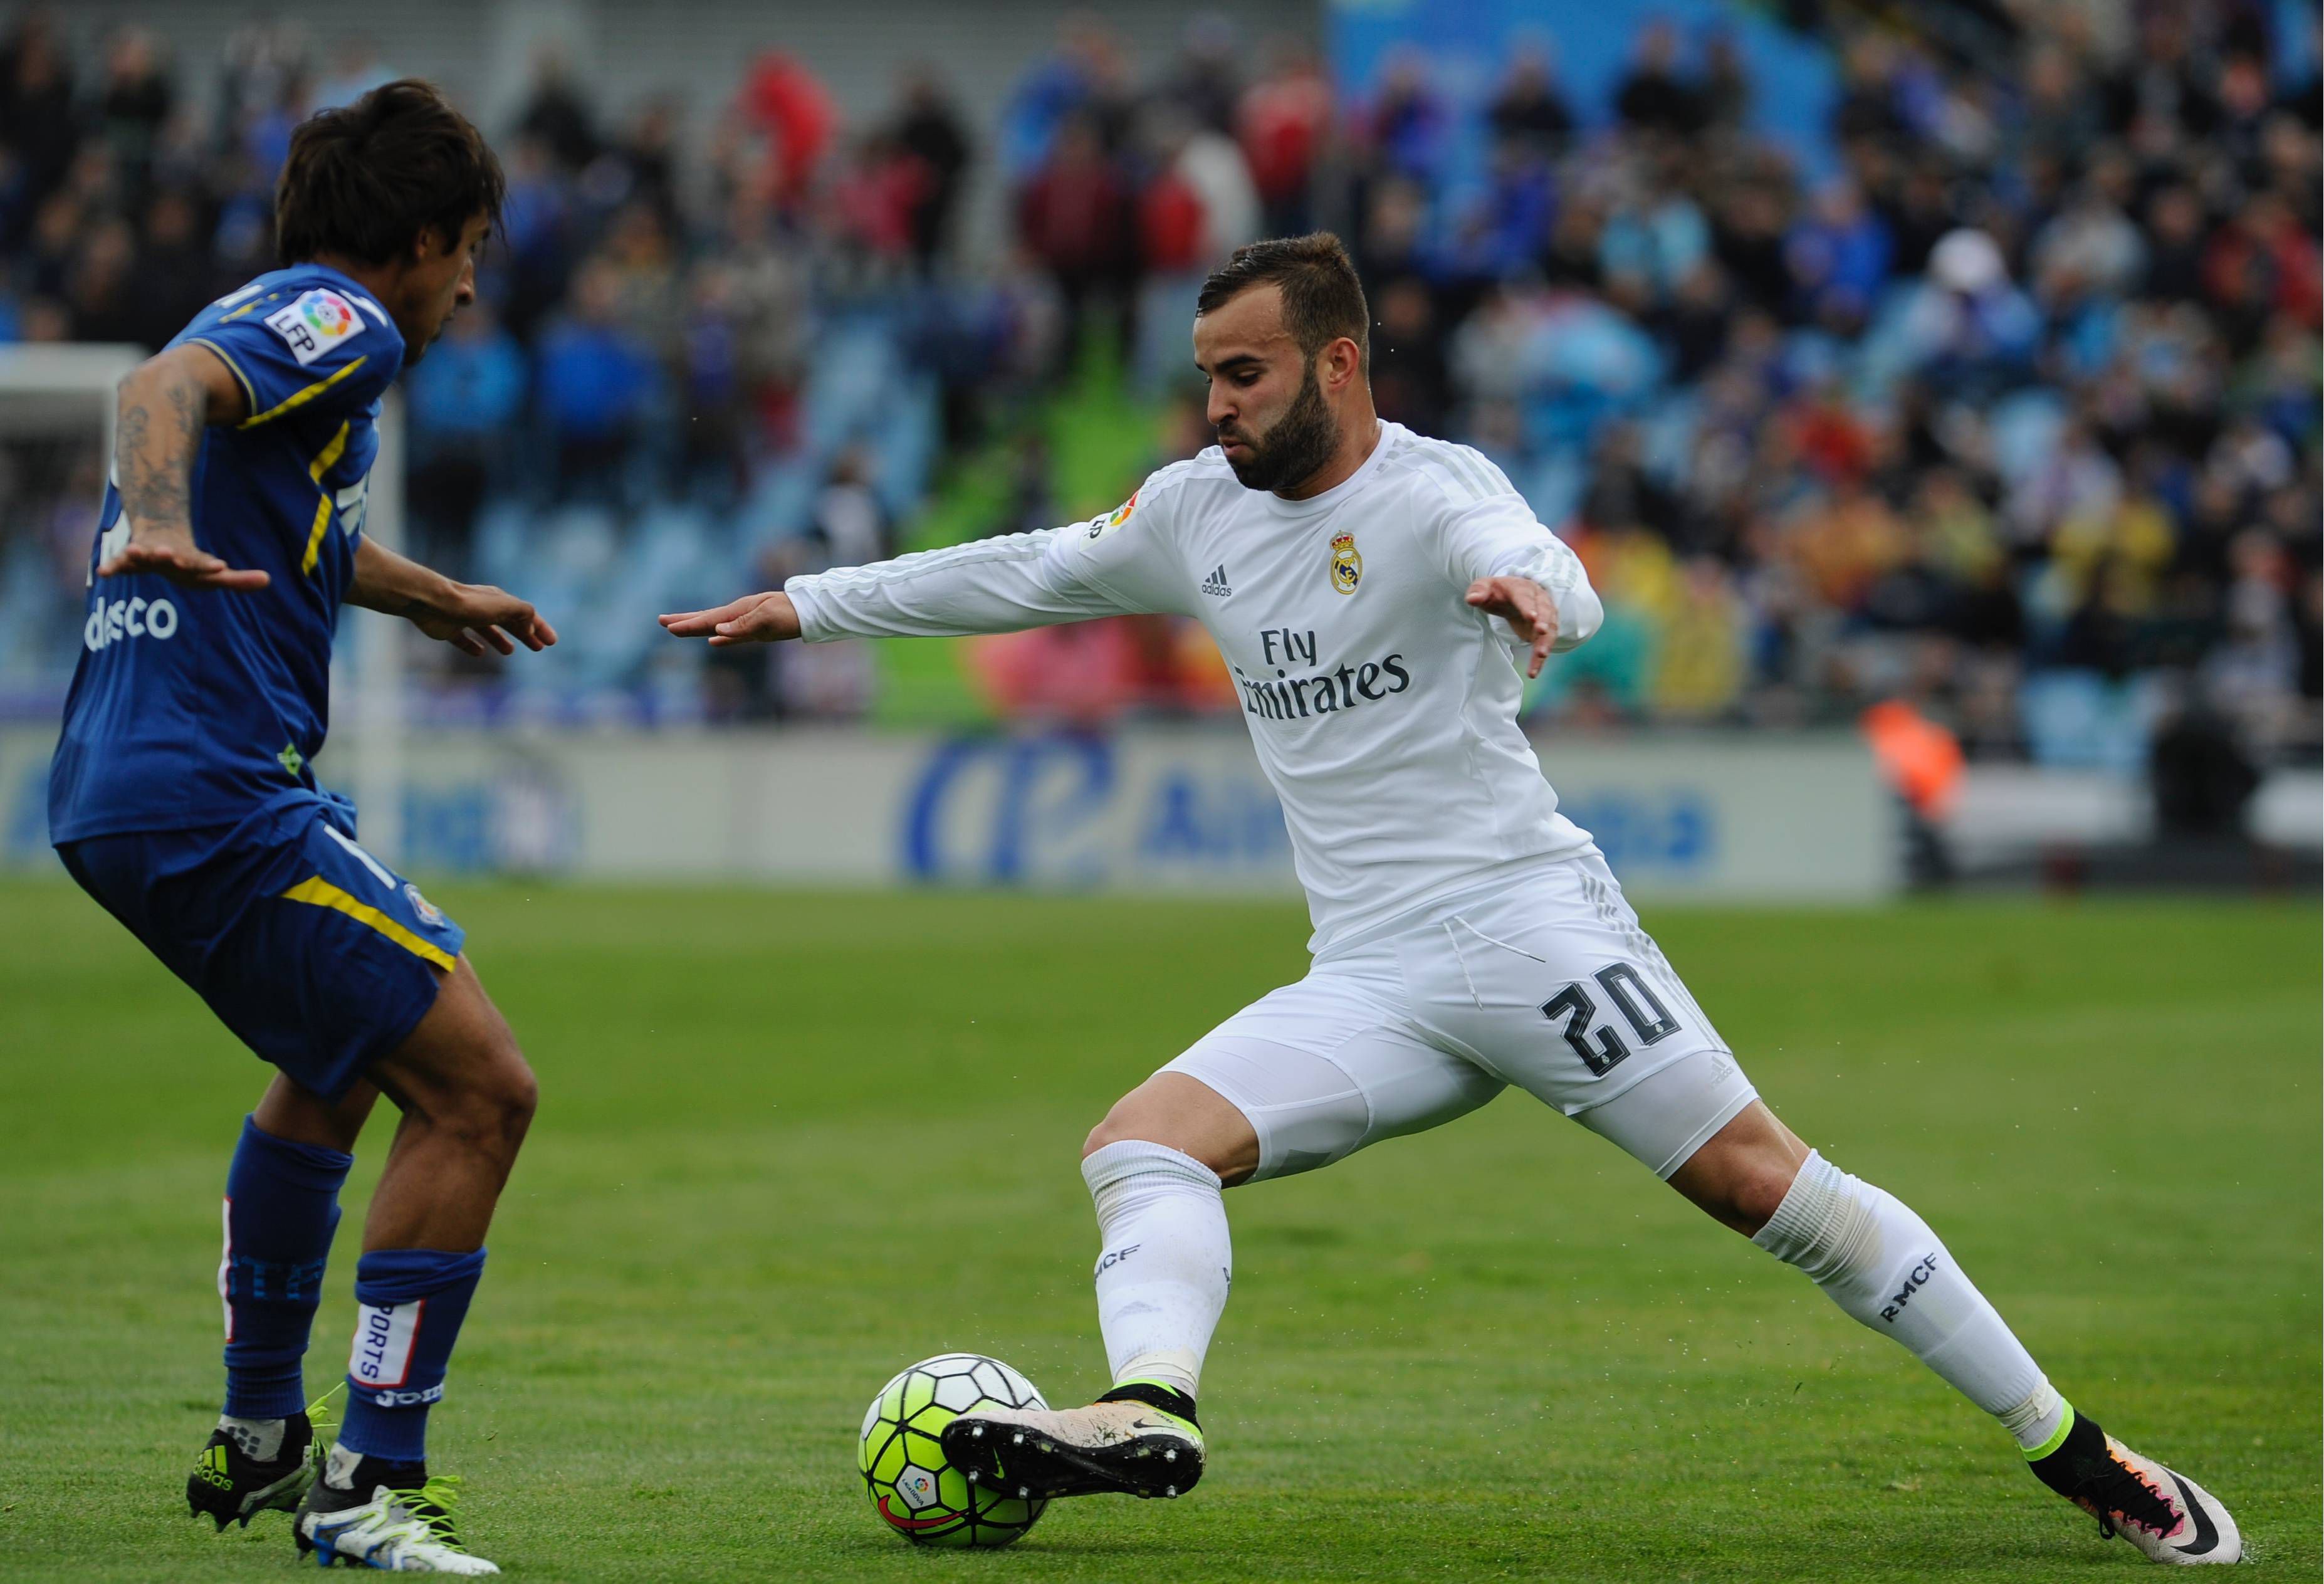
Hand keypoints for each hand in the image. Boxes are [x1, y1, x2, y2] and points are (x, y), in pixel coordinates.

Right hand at [98, 523, 269, 590]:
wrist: (158, 535)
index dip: (209, 566)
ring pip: (142, 553)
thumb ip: (238, 580)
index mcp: (191, 560)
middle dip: (170, 555)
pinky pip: (118, 564)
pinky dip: (111, 567)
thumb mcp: (211, 573)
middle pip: (170, 556)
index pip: (202, 564)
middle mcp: (169, 555)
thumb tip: (268, 580)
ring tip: (134, 550)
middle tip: (168, 553)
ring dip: (139, 553)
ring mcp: (147, 555)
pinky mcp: (128, 559)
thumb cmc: (190, 562)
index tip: (221, 566)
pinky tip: (102, 573)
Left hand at [407, 583, 557, 657]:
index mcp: (500, 601)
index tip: (551, 642)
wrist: (434, 603)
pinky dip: (473, 646)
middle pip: (510, 623)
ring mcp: (466, 618)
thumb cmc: (472, 605)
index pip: (526, 615)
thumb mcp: (506, 606)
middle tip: (539, 648)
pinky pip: (464, 639)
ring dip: (501, 640)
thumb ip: (524, 614)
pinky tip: (479, 653)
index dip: (541, 628)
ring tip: (510, 651)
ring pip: (489, 631)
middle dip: (526, 634)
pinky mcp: (449, 629)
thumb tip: (531, 627)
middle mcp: (484, 608)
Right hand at [658, 592, 798, 646]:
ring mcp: (746, 622)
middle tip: (661, 621)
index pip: (708, 619)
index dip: (688, 625)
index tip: (668, 627)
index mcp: (739, 611)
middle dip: (684, 621)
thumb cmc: (790, 613)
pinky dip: (719, 637)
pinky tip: (712, 640)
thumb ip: (742, 626)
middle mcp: (739, 615)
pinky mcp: (755, 630)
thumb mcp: (768, 619)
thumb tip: (716, 632)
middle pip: (706, 619)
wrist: (811, 611)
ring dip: (696, 628)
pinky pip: (731, 634)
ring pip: (715, 626)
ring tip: (677, 628)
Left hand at [1464, 575, 1559, 678]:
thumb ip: (1478, 591)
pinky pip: (1545, 644)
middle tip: (1542, 632)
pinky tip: (1533, 672)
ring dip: (1545, 642)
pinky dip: (1540, 659)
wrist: (1511, 595)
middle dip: (1543, 622)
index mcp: (1521, 589)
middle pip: (1544, 611)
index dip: (1528, 607)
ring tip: (1541, 656)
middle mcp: (1538, 600)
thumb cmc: (1497, 592)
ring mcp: (1544, 615)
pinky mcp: (1545, 630)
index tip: (1531, 617)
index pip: (1525, 597)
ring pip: (1549, 630)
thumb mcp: (1485, 587)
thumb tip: (1472, 599)